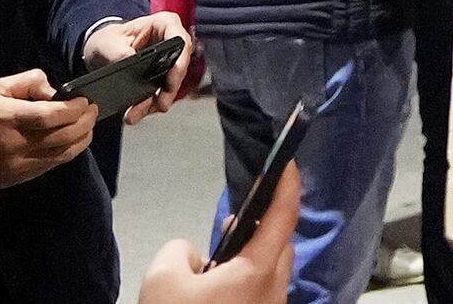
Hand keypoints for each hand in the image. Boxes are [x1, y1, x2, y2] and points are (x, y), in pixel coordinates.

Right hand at [0, 71, 99, 191]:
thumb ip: (28, 82)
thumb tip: (53, 90)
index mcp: (9, 119)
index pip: (52, 115)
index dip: (75, 108)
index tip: (84, 100)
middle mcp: (16, 144)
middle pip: (65, 136)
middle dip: (86, 121)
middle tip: (92, 109)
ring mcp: (19, 164)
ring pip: (63, 154)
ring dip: (82, 138)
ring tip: (87, 124)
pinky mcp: (19, 177)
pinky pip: (52, 164)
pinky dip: (67, 151)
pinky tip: (71, 140)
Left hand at [83, 13, 198, 114]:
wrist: (99, 51)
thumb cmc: (106, 40)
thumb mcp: (107, 43)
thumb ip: (119, 52)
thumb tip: (129, 61)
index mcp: (163, 24)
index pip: (181, 42)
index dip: (179, 63)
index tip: (171, 83)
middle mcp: (170, 40)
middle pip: (179, 66)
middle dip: (169, 90)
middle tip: (159, 105)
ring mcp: (168, 58)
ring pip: (171, 82)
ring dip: (156, 101)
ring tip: (136, 114)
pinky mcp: (162, 74)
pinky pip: (161, 91)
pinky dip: (150, 103)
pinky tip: (137, 111)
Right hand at [143, 163, 298, 303]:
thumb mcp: (162, 278)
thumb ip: (178, 250)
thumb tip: (193, 255)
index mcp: (259, 271)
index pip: (285, 215)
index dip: (289, 184)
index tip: (290, 161)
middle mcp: (274, 291)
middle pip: (280, 246)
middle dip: (263, 226)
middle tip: (238, 217)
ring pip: (268, 273)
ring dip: (250, 257)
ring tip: (217, 254)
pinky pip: (257, 295)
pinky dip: (242, 282)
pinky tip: (214, 286)